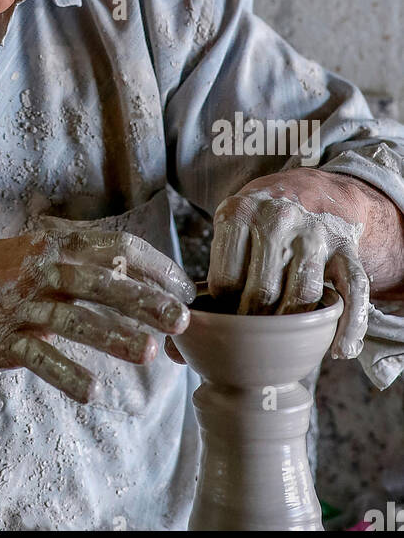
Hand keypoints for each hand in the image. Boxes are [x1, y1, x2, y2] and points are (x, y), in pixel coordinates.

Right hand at [0, 221, 194, 402]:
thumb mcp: (36, 251)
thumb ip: (79, 257)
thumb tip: (133, 266)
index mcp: (55, 243)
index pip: (116, 247)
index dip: (153, 265)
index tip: (182, 288)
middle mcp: (41, 269)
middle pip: (101, 281)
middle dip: (144, 300)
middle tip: (181, 320)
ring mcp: (21, 305)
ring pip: (74, 320)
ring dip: (112, 336)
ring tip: (146, 352)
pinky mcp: (4, 340)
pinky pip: (41, 358)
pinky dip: (67, 374)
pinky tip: (94, 391)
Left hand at [205, 171, 370, 358]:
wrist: (312, 188)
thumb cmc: (260, 218)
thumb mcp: (231, 225)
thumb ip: (214, 270)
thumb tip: (184, 342)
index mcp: (240, 212)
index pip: (226, 279)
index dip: (225, 308)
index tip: (228, 315)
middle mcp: (277, 219)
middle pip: (263, 291)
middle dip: (256, 322)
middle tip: (253, 335)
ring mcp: (314, 233)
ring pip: (303, 295)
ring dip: (293, 326)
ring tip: (284, 339)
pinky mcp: (344, 248)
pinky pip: (352, 290)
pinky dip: (349, 325)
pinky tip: (339, 350)